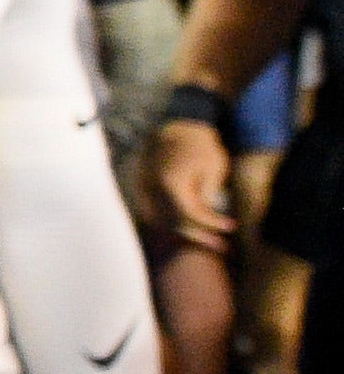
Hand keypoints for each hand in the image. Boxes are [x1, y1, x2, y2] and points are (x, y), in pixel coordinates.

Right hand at [151, 115, 236, 251]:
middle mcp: (152, 188)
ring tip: (207, 240)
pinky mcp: (142, 189)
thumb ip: (206, 195)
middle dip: (199, 237)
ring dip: (184, 233)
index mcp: (170, 182)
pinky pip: (155, 213)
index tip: (231, 227)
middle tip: (222, 247)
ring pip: (162, 221)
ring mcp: (144, 189)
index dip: (212, 224)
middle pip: (173, 223)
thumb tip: (204, 219)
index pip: (191, 214)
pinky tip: (188, 229)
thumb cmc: (200, 144)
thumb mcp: (213, 167)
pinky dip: (170, 223)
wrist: (177, 126)